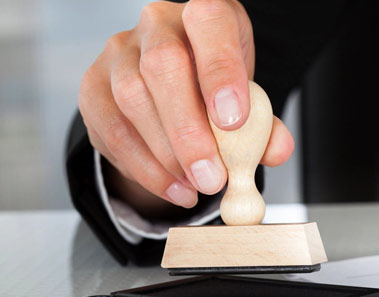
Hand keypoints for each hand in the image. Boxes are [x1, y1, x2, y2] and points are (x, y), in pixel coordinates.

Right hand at [79, 0, 293, 212]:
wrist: (170, 88)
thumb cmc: (212, 90)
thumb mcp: (246, 100)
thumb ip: (264, 126)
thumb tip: (276, 151)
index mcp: (204, 16)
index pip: (210, 22)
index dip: (222, 71)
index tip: (234, 122)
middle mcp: (156, 25)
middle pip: (163, 66)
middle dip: (189, 133)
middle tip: (212, 178)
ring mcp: (118, 54)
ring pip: (132, 100)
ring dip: (166, 157)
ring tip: (195, 188)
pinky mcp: (93, 87)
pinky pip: (111, 130)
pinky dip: (144, 168)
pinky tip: (172, 187)